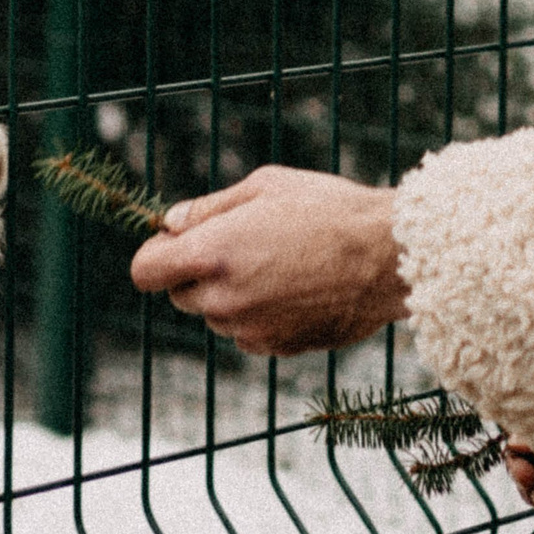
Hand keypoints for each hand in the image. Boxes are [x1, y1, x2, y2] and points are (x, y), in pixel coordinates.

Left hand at [127, 165, 407, 355]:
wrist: (388, 257)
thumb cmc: (329, 210)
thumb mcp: (266, 185)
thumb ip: (210, 207)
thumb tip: (171, 223)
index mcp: (211, 253)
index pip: (145, 270)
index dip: (156, 256)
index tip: (176, 244)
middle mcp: (222, 299)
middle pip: (180, 296)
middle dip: (198, 273)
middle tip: (243, 246)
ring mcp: (249, 329)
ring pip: (218, 316)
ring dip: (232, 296)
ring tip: (281, 264)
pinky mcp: (277, 348)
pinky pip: (250, 334)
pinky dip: (261, 316)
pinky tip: (298, 290)